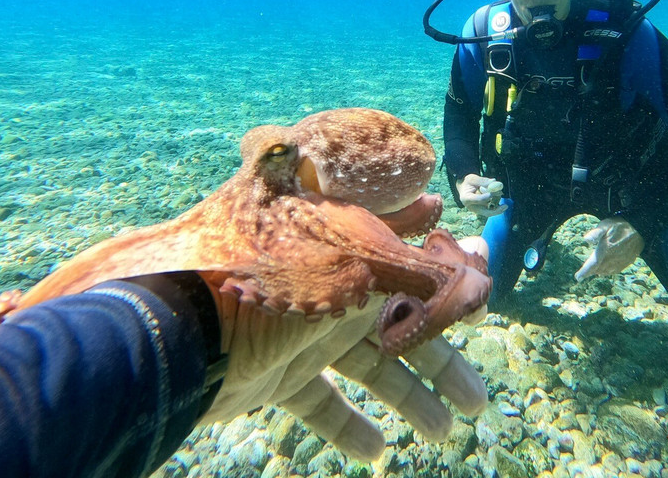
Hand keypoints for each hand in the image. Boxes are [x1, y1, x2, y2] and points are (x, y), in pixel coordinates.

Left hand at [202, 277, 486, 462]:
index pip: (410, 265)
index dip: (447, 288)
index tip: (481, 310)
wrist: (186, 334)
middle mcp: (331, 288)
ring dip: (407, 399)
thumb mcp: (352, 265)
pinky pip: (320, 402)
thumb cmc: (273, 287)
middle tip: (476, 402)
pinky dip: (346, 425)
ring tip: (441, 433)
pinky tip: (375, 451)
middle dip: (439, 362)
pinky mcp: (276, 375)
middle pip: (398, 328)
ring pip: (368, 368)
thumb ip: (405, 255)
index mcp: (349, 252)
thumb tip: (447, 217)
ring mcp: (302, 333)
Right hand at [456, 174, 506, 216]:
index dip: (485, 197)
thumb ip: (482, 181)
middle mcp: (472, 206)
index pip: (477, 199)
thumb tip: (494, 181)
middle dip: (496, 210)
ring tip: (504, 203)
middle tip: (505, 206)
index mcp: (466, 198)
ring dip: (498, 208)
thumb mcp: (473, 178)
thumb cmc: (468, 182)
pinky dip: (496, 207)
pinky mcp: (481, 209)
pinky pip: (490, 210)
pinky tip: (502, 204)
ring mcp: (477, 209)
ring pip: (489, 212)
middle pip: (485, 212)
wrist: (464, 186)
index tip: (492, 194)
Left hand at [574, 217, 644, 279]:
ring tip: (593, 272)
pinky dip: (609, 272)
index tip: (578, 278)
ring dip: (599, 272)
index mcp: (605, 250)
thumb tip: (586, 239)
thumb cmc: (620, 225)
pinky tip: (606, 271)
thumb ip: (596, 233)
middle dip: (590, 272)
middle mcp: (613, 258)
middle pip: (598, 269)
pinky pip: (616, 270)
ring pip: (607, 271)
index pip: (592, 264)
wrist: (640, 228)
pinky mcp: (627, 261)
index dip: (584, 272)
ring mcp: (621, 261)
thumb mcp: (605, 225)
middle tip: (582, 275)